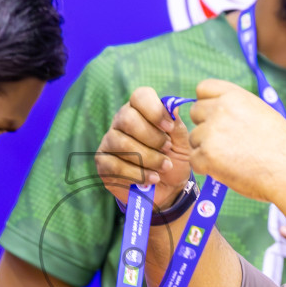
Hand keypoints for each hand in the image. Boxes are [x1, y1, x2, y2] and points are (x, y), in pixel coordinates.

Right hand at [96, 86, 193, 209]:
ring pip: (122, 144)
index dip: (155, 111)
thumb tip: (173, 108)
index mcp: (141, 110)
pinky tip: (151, 179)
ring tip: (164, 167)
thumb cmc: (174, 159)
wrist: (168, 189)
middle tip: (167, 149)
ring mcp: (109, 141)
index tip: (169, 128)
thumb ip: (177, 126)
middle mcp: (121, 121)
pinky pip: (115, 165)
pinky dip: (137, 174)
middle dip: (152, 137)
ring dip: (148, 158)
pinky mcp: (103, 162)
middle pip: (128, 119)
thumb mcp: (182, 143)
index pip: (140, 97)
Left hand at [187, 79, 285, 202]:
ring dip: (206, 149)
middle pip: (195, 113)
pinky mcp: (207, 156)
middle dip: (205, 126)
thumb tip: (216, 111)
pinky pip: (195, 160)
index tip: (214, 115)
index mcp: (235, 96)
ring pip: (194, 139)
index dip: (206, 102)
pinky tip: (228, 170)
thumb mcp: (261, 113)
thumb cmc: (282, 147)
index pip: (203, 88)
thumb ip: (237, 108)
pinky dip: (207, 168)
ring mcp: (211, 133)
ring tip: (232, 159)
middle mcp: (220, 110)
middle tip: (224, 142)